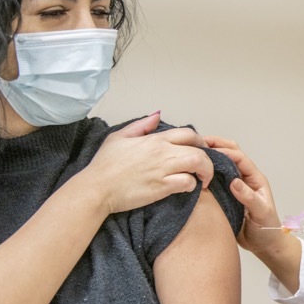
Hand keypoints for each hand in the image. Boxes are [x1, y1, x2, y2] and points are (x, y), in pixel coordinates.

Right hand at [80, 112, 214, 214]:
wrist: (96, 188)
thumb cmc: (104, 165)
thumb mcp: (119, 137)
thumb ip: (141, 126)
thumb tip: (157, 115)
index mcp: (153, 139)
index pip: (187, 133)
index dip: (199, 141)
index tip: (200, 149)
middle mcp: (161, 152)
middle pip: (198, 149)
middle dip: (207, 158)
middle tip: (204, 167)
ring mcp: (162, 169)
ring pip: (197, 163)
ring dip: (205, 171)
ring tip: (202, 179)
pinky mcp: (161, 187)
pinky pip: (187, 183)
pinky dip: (192, 186)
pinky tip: (187, 188)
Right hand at [200, 136, 286, 255]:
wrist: (264, 246)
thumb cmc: (267, 229)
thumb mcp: (261, 213)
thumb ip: (249, 197)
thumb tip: (234, 182)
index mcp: (255, 179)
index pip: (239, 158)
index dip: (225, 150)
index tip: (208, 148)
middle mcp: (244, 180)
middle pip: (230, 155)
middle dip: (216, 146)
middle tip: (197, 142)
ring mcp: (234, 187)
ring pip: (221, 166)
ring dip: (209, 158)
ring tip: (192, 153)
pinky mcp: (225, 196)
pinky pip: (215, 180)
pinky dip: (205, 173)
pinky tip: (193, 173)